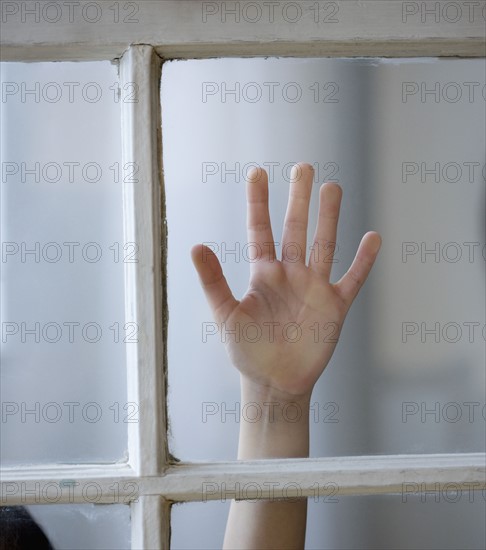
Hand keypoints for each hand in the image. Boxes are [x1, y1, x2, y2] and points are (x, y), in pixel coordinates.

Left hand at [191, 163, 380, 401]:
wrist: (275, 383)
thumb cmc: (247, 351)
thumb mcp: (226, 315)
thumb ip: (213, 281)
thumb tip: (195, 245)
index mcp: (262, 273)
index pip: (260, 229)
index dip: (258, 201)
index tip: (257, 172)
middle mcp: (290, 274)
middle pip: (296, 228)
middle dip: (299, 198)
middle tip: (303, 167)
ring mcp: (314, 288)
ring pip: (324, 245)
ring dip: (329, 218)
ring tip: (333, 188)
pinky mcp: (334, 306)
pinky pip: (352, 279)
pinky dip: (363, 261)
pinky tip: (372, 237)